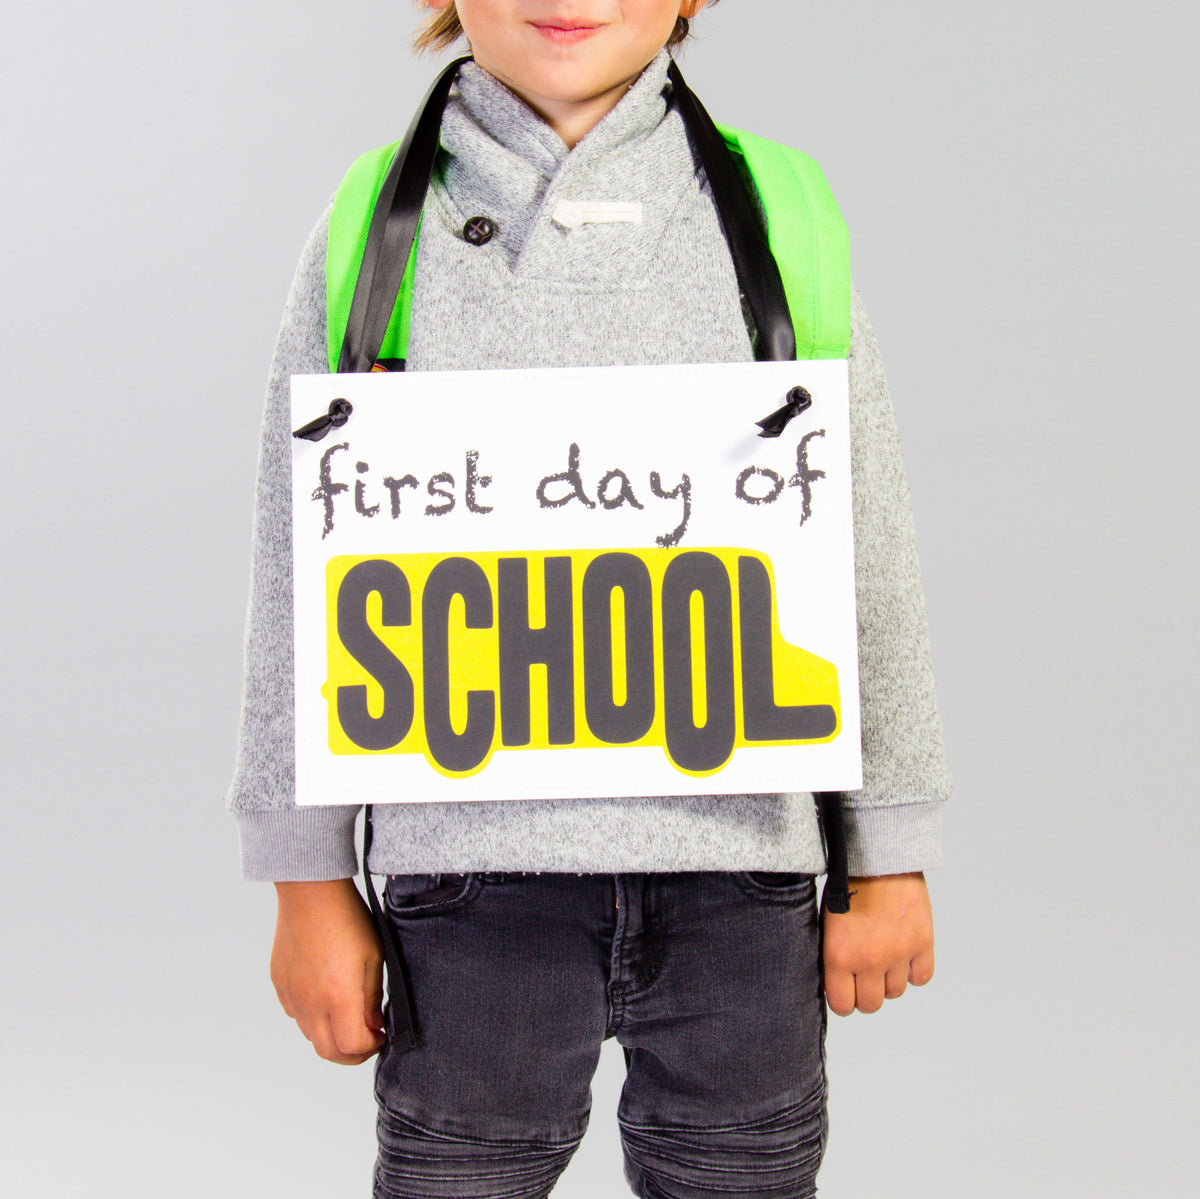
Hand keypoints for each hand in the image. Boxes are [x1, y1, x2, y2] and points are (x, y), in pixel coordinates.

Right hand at [270, 878, 385, 1063]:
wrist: (311, 893)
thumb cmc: (346, 918)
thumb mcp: (374, 957)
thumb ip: (372, 998)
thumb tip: (373, 1025)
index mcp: (338, 996)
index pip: (353, 1046)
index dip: (370, 1047)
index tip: (380, 1036)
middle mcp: (310, 1002)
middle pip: (328, 1052)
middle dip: (350, 1054)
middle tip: (366, 1040)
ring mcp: (292, 995)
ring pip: (310, 1035)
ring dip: (330, 1036)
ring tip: (348, 1017)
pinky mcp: (280, 985)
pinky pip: (296, 1014)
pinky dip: (313, 1017)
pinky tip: (326, 997)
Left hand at [822, 872, 934, 1015]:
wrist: (876, 856)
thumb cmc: (846, 885)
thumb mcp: (826, 923)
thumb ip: (833, 956)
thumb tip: (836, 983)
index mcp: (839, 956)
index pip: (842, 1005)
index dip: (843, 999)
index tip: (845, 990)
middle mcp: (869, 961)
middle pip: (871, 1004)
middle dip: (865, 992)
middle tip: (864, 974)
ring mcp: (898, 953)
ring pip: (896, 992)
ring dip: (889, 979)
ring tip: (883, 955)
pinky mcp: (922, 943)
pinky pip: (921, 977)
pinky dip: (914, 970)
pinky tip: (904, 954)